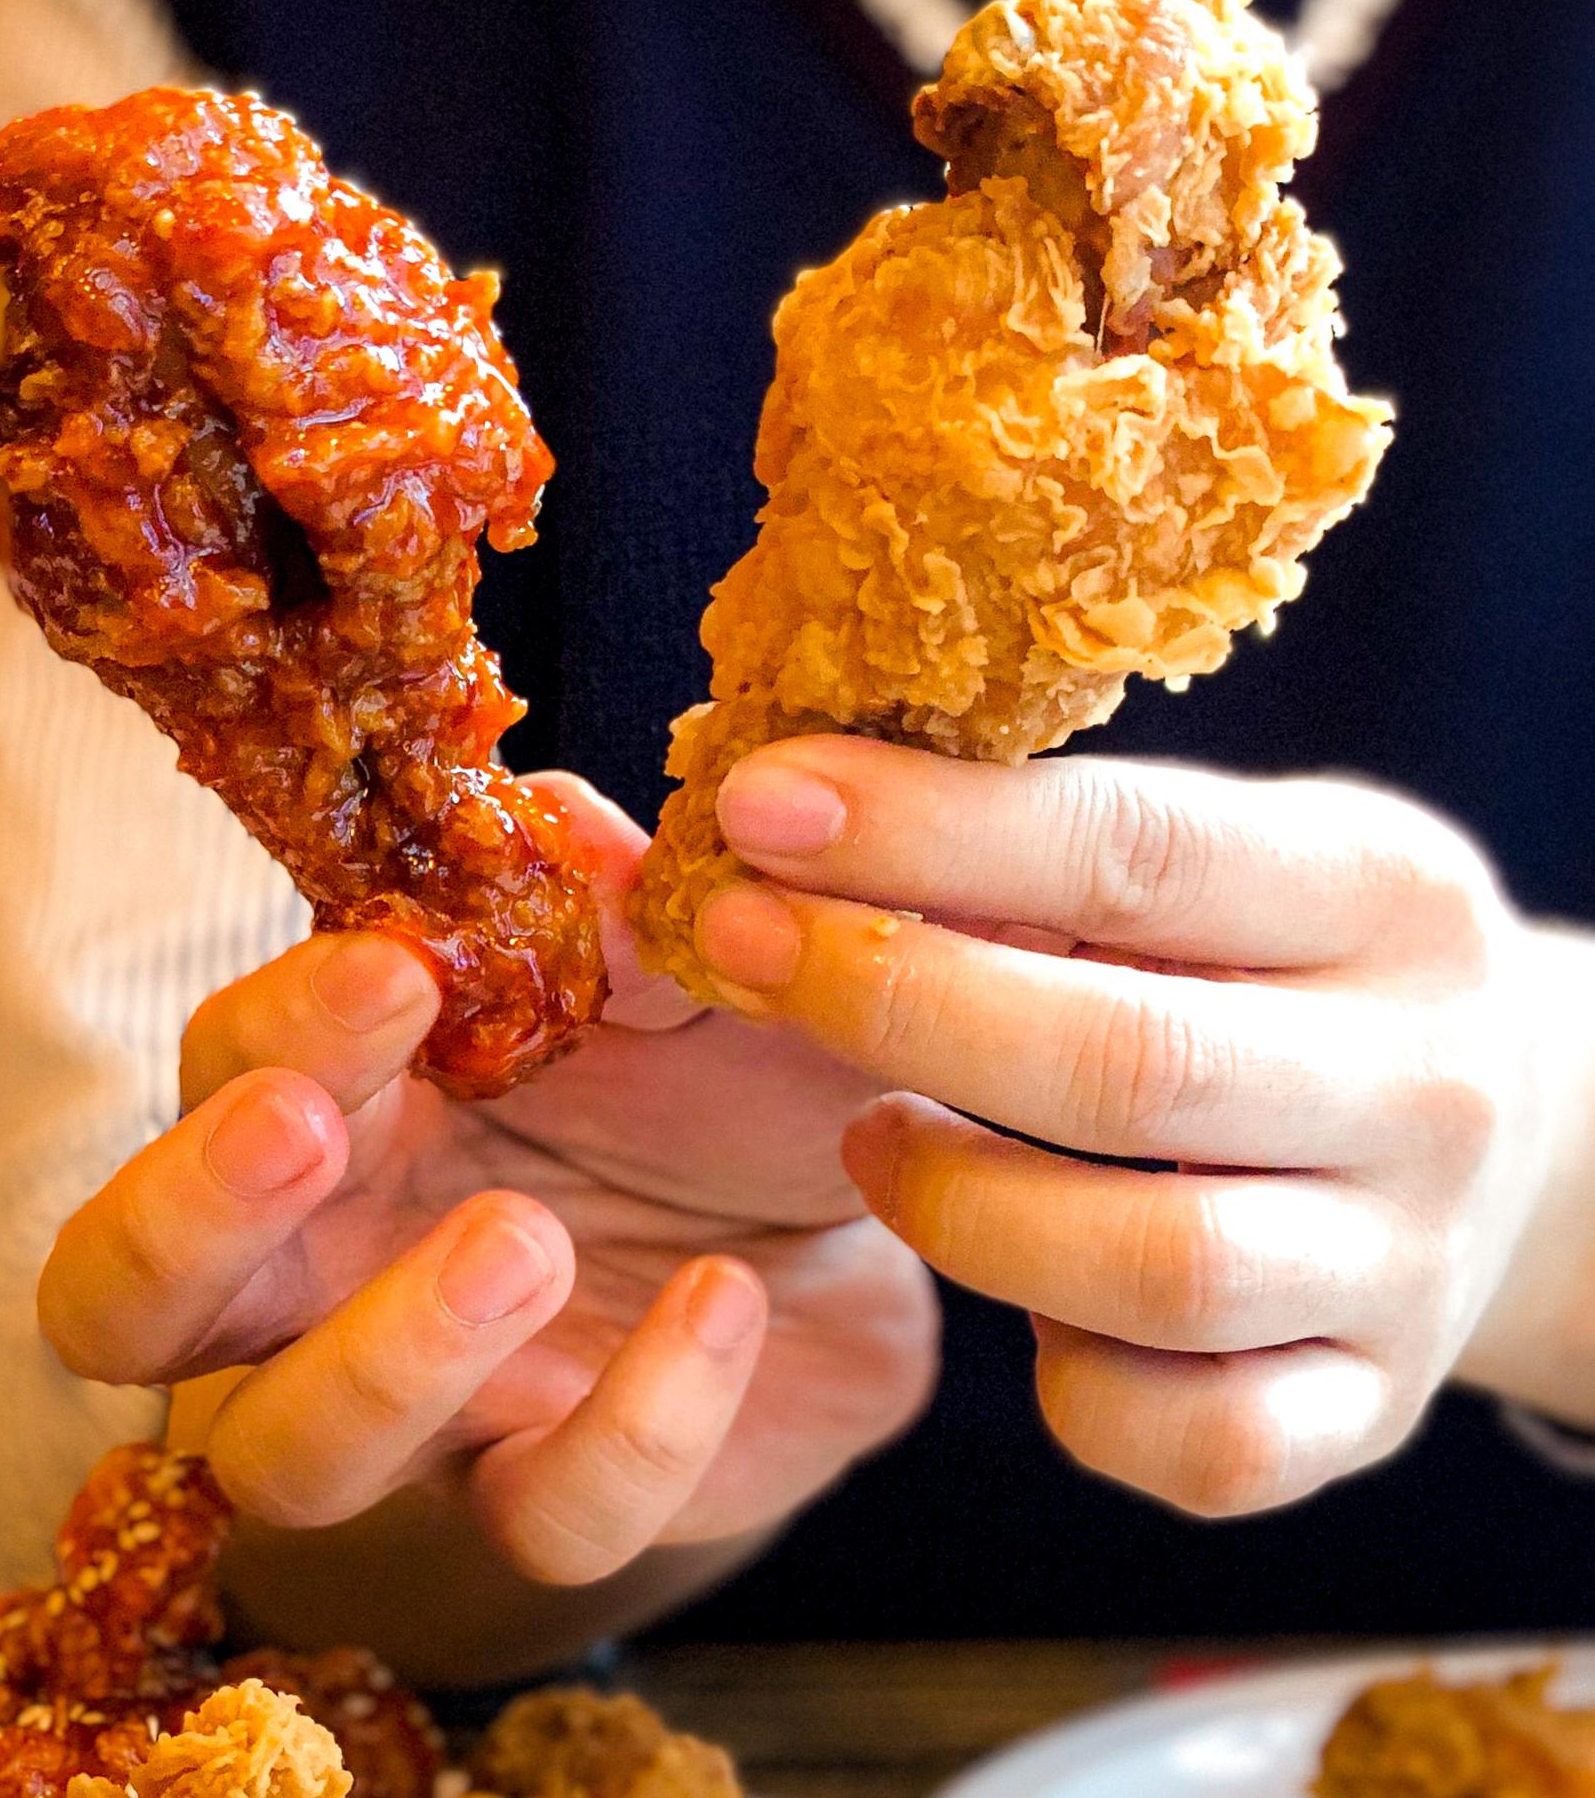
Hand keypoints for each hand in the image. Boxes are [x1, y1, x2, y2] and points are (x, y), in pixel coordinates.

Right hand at [37, 773, 936, 1585]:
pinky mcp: (547, 1493)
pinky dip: (635, 1422)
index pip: (218, 1072)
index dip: (275, 1030)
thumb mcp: (678, 962)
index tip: (395, 969)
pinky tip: (726, 1301)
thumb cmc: (713, 1071)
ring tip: (527, 1239)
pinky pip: (544, 1515)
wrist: (851, 1221)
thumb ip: (603, 898)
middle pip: (119, 1303)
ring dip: (382, 1356)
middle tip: (306, 1132)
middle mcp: (317, 1267)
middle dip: (184, 1220)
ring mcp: (418, 1403)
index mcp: (328, 1101)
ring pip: (284, 1454)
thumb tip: (555, 827)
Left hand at [690, 734, 1594, 1515]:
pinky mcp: (1372, 1408)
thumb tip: (783, 812)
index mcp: (1383, 895)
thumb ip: (1041, 838)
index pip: (1133, 853)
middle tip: (742, 951)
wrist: (1507, 1135)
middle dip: (893, 1003)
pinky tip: (1019, 1303)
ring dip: (956, 1204)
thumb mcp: (1218, 854)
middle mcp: (1423, 1085)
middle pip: (1126, 1067)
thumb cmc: (1279, 961)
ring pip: (1152, 1272)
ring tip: (866, 1139)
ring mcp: (1409, 1265)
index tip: (758, 807)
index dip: (924, 832)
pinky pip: (1196, 1443)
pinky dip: (1075, 1387)